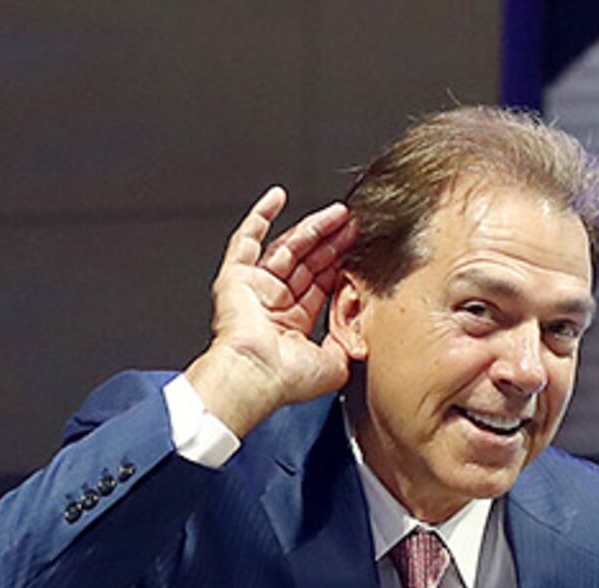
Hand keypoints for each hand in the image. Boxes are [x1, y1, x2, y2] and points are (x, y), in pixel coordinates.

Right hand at [185, 186, 355, 436]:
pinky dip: (260, 216)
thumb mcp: (336, 364)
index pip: (321, 284)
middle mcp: (273, 305)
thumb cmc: (285, 379)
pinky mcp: (235, 277)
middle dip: (332, 240)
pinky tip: (277, 198)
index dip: (341, 263)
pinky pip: (246, 239)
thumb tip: (362, 336)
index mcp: (293, 325)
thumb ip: (350, 344)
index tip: (360, 246)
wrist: (254, 376)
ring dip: (312, 228)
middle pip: (307, 261)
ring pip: (287, 247)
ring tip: (338, 214)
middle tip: (354, 223)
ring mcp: (254, 289)